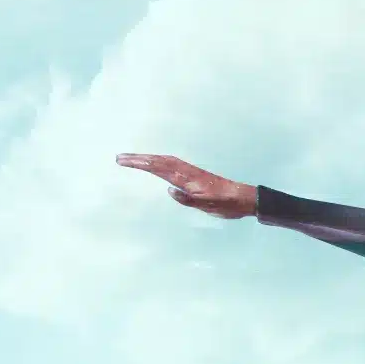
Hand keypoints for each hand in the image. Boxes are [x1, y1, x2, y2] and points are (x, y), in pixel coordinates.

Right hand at [116, 153, 257, 218]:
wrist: (245, 198)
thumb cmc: (227, 204)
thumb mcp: (209, 206)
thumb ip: (188, 199)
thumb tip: (169, 189)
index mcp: (187, 180)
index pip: (159, 168)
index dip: (140, 163)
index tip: (123, 160)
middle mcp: (187, 173)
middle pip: (159, 162)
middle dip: (138, 159)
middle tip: (119, 158)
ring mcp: (191, 173)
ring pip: (165, 161)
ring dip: (148, 159)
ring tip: (132, 159)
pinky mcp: (195, 176)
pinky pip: (173, 165)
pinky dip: (160, 162)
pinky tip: (155, 164)